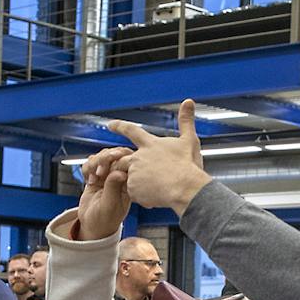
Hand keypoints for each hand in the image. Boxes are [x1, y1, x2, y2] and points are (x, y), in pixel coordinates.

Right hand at [76, 147, 134, 240]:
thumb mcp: (109, 205)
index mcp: (129, 183)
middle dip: (104, 158)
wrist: (93, 226)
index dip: (118, 158)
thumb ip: (113, 188)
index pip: (128, 161)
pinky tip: (88, 180)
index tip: (109, 165)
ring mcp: (108, 175)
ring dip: (94, 163)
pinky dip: (87, 168)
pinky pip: (91, 163)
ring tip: (93, 178)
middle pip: (114, 154)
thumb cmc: (105, 220)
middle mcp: (120, 177)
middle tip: (99, 171)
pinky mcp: (96, 176)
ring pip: (101, 156)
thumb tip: (120, 172)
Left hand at [108, 100, 210, 214]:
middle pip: (125, 159)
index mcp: (151, 145)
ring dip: (139, 184)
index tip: (110, 124)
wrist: (185, 187)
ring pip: (130, 178)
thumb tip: (188, 101)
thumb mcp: (189, 140)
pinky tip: (156, 198)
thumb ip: (186, 121)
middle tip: (141, 176)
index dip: (120, 126)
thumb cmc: (188, 166)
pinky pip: (134, 194)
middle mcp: (139, 157)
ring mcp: (134, 173)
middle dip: (128, 167)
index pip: (131, 131)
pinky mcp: (133, 189)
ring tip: (156, 189)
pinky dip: (143, 197)